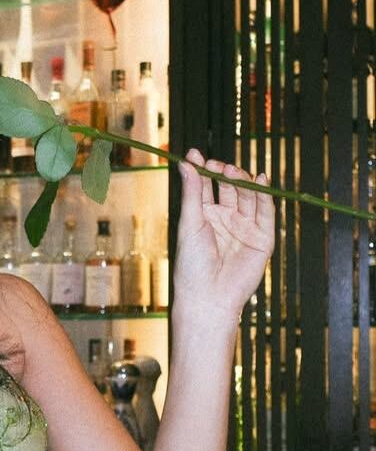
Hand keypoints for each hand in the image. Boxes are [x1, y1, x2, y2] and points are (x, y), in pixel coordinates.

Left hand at [173, 148, 275, 323]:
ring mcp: (245, 228)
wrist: (208, 296)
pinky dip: (264, 196)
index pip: (206, 187)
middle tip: (217, 165)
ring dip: (242, 182)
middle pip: (230, 189)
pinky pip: (265, 213)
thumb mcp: (190, 223)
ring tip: (232, 170)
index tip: (195, 154)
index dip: (202, 170)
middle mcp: (225, 220)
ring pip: (248, 197)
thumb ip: (192, 193)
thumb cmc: (191, 264)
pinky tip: (259, 179)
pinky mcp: (262, 238)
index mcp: (204, 217)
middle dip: (224, 174)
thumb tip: (186, 163)